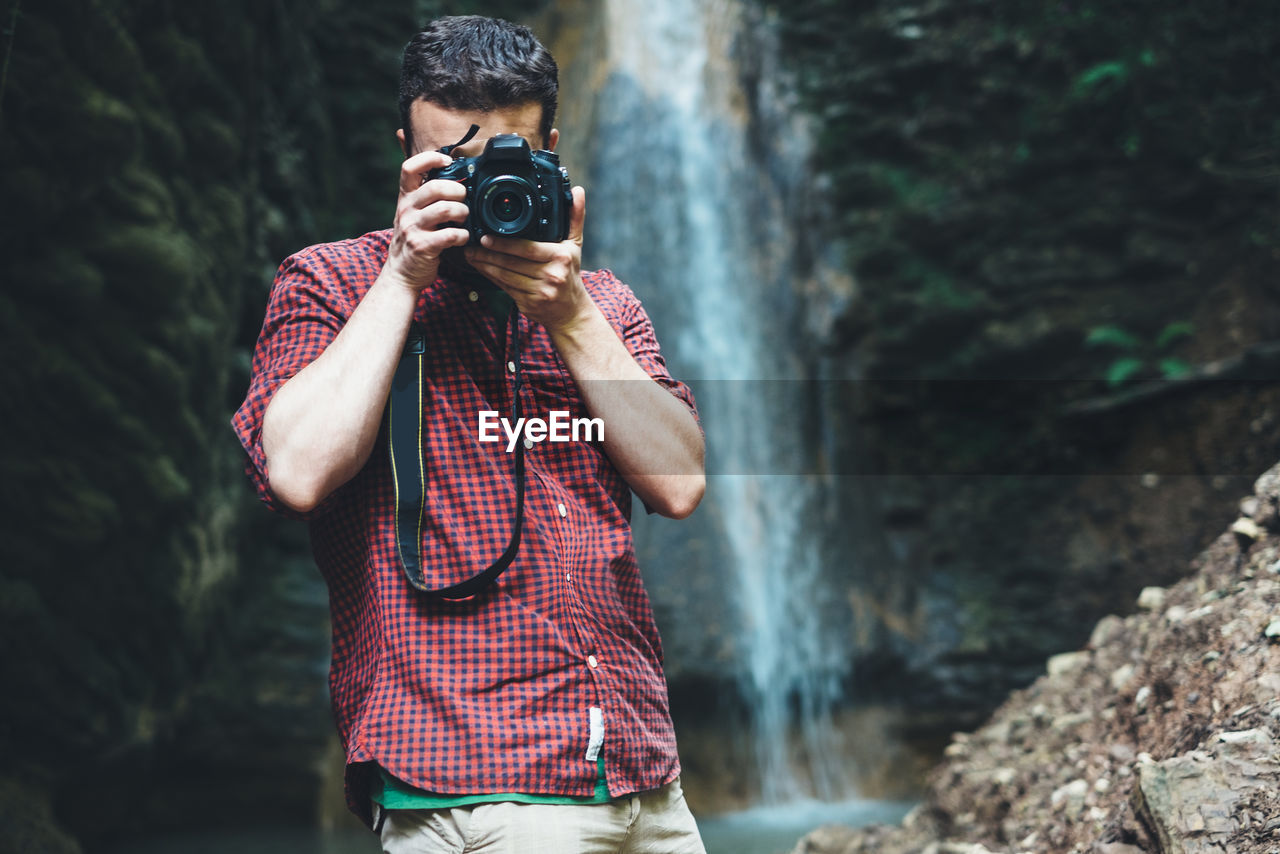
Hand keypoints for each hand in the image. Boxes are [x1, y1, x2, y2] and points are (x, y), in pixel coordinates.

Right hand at [383, 150, 470, 291]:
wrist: (401, 272)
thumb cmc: (414, 237)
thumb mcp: (411, 210)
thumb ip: (421, 187)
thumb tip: (418, 147)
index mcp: (405, 197)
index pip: (409, 167)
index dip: (430, 159)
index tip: (448, 162)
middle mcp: (406, 209)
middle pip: (436, 187)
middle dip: (458, 191)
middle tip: (464, 199)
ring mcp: (413, 228)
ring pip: (446, 209)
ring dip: (463, 212)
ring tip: (464, 218)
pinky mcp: (422, 246)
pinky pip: (450, 235)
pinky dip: (463, 236)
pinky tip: (463, 237)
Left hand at [463, 186, 590, 331]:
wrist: (571, 312)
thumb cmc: (570, 275)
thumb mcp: (575, 245)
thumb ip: (574, 217)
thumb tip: (577, 192)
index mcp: (560, 257)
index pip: (526, 248)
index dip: (503, 243)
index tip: (485, 237)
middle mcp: (551, 275)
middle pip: (512, 262)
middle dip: (488, 254)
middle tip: (472, 245)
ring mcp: (539, 292)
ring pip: (505, 276)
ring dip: (485, 265)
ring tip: (471, 255)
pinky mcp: (528, 304)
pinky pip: (505, 288)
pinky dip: (491, 277)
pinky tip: (482, 269)